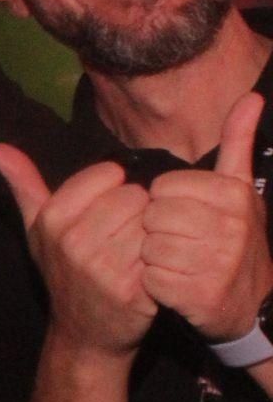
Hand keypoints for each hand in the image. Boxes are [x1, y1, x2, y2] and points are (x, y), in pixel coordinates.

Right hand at [0, 143, 154, 357]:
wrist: (85, 333)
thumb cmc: (64, 271)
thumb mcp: (37, 228)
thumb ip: (23, 184)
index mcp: (52, 219)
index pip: (109, 173)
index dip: (114, 189)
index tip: (106, 212)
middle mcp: (74, 242)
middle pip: (133, 195)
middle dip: (136, 212)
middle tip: (124, 236)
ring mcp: (102, 267)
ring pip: (150, 220)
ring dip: (150, 234)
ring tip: (136, 251)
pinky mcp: (131, 289)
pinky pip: (161, 250)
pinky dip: (161, 257)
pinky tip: (147, 269)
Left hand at [141, 91, 272, 342]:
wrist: (252, 303)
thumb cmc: (234, 239)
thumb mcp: (239, 188)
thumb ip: (238, 143)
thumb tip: (250, 97)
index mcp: (232, 194)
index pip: (162, 187)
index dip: (164, 203)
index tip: (185, 216)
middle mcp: (229, 226)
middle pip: (153, 216)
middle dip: (157, 231)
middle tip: (179, 243)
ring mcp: (217, 262)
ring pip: (149, 248)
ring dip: (155, 259)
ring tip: (178, 263)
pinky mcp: (200, 294)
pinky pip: (151, 280)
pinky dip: (156, 286)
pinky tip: (176, 285)